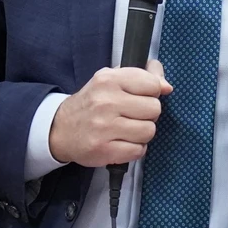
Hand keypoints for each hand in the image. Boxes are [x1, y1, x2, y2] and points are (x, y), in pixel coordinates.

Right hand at [47, 59, 172, 167]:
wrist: (60, 129)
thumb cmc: (91, 103)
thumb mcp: (111, 80)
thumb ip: (142, 77)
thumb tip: (167, 86)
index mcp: (109, 80)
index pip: (152, 84)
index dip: (152, 93)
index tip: (140, 97)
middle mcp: (106, 102)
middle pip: (154, 109)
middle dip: (148, 114)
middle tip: (132, 115)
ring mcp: (104, 127)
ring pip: (149, 131)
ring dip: (142, 133)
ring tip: (127, 130)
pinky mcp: (104, 150)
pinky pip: (139, 150)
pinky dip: (135, 149)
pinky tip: (122, 142)